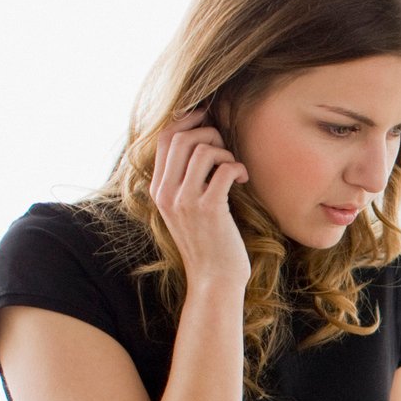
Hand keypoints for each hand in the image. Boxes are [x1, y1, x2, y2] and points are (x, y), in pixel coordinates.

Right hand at [149, 109, 250, 288]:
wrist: (214, 280)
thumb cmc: (208, 244)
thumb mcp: (187, 211)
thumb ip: (185, 182)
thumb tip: (200, 146)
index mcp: (158, 189)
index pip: (163, 138)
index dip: (187, 122)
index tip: (207, 120)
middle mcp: (167, 192)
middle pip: (180, 138)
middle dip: (208, 133)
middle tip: (226, 149)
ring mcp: (186, 201)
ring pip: (202, 150)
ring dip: (225, 152)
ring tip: (235, 168)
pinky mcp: (209, 209)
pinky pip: (224, 169)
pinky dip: (237, 167)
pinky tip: (242, 179)